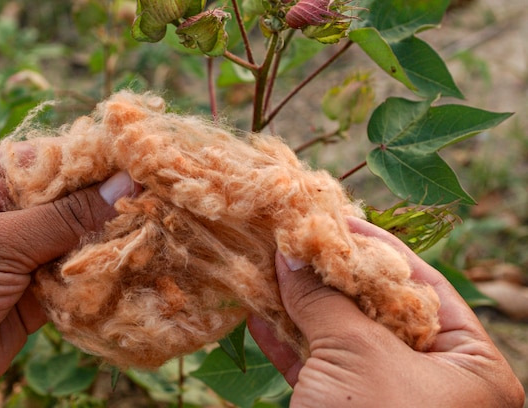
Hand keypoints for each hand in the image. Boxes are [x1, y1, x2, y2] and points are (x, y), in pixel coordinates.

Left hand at [0, 145, 136, 406]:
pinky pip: (75, 275)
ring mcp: (19, 255)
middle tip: (155, 194)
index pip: (46, 160)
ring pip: (75, 239)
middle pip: (65, 201)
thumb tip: (125, 186)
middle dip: (105, 202)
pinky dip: (99, 272)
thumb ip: (63, 218)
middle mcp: (1, 213)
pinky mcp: (34, 293)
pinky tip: (132, 260)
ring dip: (107, 239)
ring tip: (154, 225)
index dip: (90, 161)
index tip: (138, 159)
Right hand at [249, 217, 524, 407]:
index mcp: (468, 366)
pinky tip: (258, 313)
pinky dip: (286, 343)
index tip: (335, 216)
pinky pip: (316, 370)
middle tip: (296, 238)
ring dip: (300, 304)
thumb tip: (293, 253)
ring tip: (269, 266)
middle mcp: (432, 381)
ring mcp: (385, 400)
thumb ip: (327, 299)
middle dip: (330, 274)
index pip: (423, 284)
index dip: (376, 246)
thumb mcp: (357, 357)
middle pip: (376, 308)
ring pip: (340, 338)